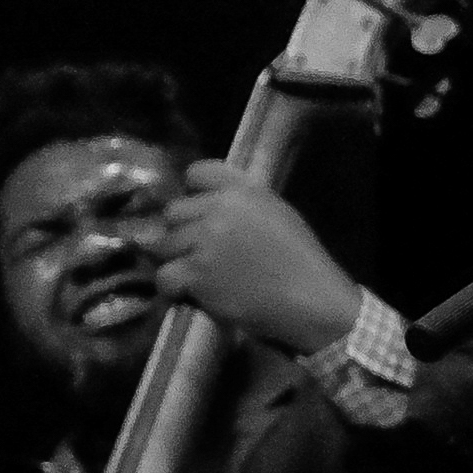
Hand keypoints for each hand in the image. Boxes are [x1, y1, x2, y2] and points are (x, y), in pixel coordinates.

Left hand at [143, 160, 365, 355]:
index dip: (193, 193)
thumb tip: (196, 203)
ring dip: (176, 260)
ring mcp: (205, 240)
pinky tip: (191, 291)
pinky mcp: (195, 272)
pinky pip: (164, 275)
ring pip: (163, 244)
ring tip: (199, 274)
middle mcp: (220, 209)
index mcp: (244, 190)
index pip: (197, 173)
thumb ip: (237, 204)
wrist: (309, 299)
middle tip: (200, 253)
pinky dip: (173, 287)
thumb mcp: (275, 214)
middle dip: (181, 232)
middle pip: (173, 212)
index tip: (199, 212)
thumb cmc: (297, 260)